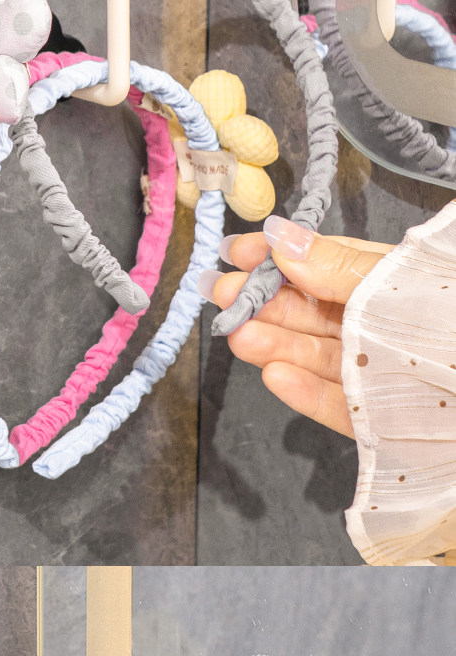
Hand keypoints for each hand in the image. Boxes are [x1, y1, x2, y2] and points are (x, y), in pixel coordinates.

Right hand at [199, 216, 393, 436]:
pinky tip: (273, 375)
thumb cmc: (453, 325)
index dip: (277, 256)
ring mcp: (377, 370)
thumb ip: (338, 266)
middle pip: (309, 312)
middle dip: (262, 302)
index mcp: (388, 281)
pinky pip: (336, 403)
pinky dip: (303, 391)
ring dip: (273, 345)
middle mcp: (378, 323)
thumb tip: (281, 239)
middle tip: (222, 295)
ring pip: (315, 356)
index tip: (236, 251)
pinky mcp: (380, 416)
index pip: (321, 263)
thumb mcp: (396, 282)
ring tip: (239, 337)